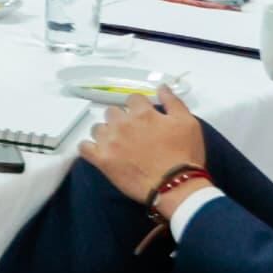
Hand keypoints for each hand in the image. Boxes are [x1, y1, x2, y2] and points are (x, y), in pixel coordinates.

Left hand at [79, 89, 209, 202]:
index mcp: (143, 113)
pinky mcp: (102, 160)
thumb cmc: (184, 154)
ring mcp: (110, 142)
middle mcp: (123, 124)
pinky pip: (84, 147)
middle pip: (112, 111)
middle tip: (131, 132)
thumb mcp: (188, 123)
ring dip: (105, 133)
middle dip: (120, 118)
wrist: (175, 185)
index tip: (143, 116)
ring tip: (116, 144)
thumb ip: (173, 102)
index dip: (138, 107)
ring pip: (98, 128)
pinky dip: (89, 147)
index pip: (132, 98)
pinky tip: (98, 151)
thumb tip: (161, 87)